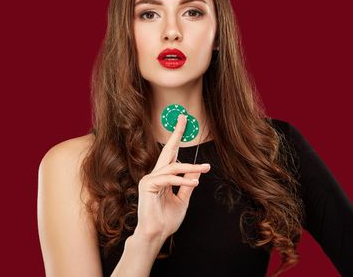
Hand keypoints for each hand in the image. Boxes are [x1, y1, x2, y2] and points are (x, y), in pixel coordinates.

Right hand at [134, 114, 210, 243]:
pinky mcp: (147, 185)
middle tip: (184, 117)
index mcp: (162, 177)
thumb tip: (196, 173)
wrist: (156, 234)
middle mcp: (154, 174)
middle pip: (167, 150)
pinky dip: (183, 179)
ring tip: (205, 168)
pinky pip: (169, 178)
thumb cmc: (166, 219)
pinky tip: (194, 181)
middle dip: (176, 133)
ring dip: (191, 167)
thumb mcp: (182, 200)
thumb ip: (187, 185)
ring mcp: (149, 179)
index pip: (171, 155)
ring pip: (173, 166)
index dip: (177, 138)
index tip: (184, 122)